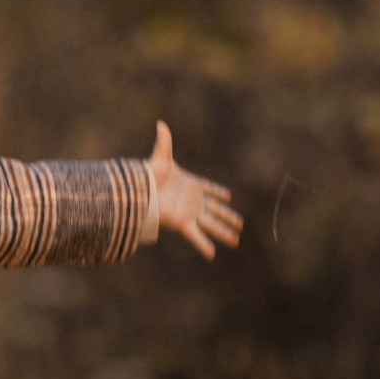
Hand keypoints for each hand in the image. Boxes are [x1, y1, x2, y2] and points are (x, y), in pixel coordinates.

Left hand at [146, 122, 242, 259]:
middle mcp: (193, 200)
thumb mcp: (161, 156)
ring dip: (224, 232)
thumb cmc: (149, 174)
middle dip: (228, 217)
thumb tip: (160, 123)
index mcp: (191, 184)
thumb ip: (164, 141)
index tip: (227, 196)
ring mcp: (190, 213)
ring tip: (236, 240)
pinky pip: (196, 235)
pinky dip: (204, 245)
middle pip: (216, 210)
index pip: (208, 188)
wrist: (139, 192)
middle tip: (240, 224)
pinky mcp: (183, 223)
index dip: (218, 192)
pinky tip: (212, 255)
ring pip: (212, 223)